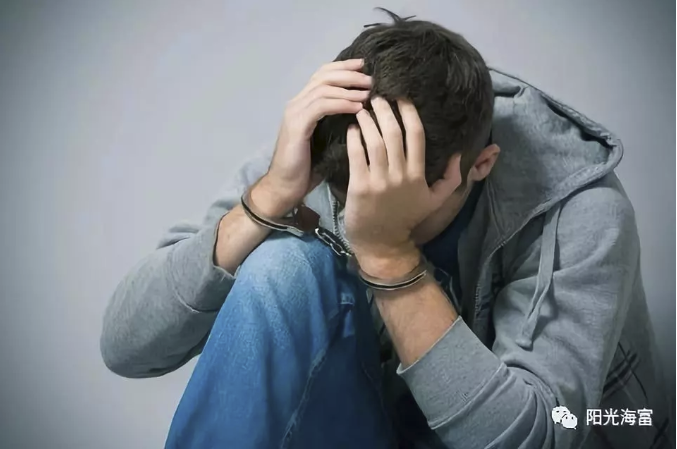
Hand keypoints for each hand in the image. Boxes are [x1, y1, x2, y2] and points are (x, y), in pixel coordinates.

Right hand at [252, 59, 371, 216]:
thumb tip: (364, 112)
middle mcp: (296, 103)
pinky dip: (341, 104)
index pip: (322, 75)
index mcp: (303, 104)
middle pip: (324, 76)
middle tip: (371, 79)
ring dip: (349, 88)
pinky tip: (357, 108)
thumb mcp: (327, 140)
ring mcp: (295, 113)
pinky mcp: (297, 126)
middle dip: (350, 74)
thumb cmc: (307, 169)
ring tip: (368, 93)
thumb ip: (338, 123)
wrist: (285, 187)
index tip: (365, 66)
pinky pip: (321, 106)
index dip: (344, 67)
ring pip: (323, 88)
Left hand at [344, 97, 460, 276]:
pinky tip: (352, 128)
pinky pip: (356, 155)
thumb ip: (452, 179)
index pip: (416, 135)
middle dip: (385, 111)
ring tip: (362, 108)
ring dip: (368, 121)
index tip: (401, 98)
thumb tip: (460, 154)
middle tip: (377, 97)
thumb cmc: (406, 218)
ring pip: (374, 141)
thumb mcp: (434, 201)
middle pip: (394, 133)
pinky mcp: (360, 186)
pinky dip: (354, 138)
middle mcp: (400, 175)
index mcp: (418, 175)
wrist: (382, 243)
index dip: (409, 113)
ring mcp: (379, 181)